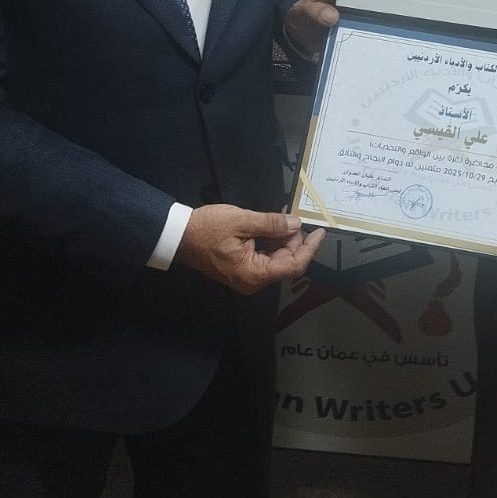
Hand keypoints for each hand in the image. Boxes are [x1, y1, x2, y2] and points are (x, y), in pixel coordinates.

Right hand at [174, 204, 324, 293]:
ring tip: (286, 217)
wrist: (178, 236)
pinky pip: (265, 257)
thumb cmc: (207, 229)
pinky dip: (273, 241)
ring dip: (284, 239)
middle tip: (295, 216)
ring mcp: (247, 276)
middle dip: (295, 240)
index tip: (319, 231)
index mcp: (254, 274)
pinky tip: (274, 225)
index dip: (309, 248)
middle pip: (286, 262)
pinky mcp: (242, 268)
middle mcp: (253, 281)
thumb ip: (271, 224)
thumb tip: (296, 225)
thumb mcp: (241, 221)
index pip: (293, 266)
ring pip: (277, 259)